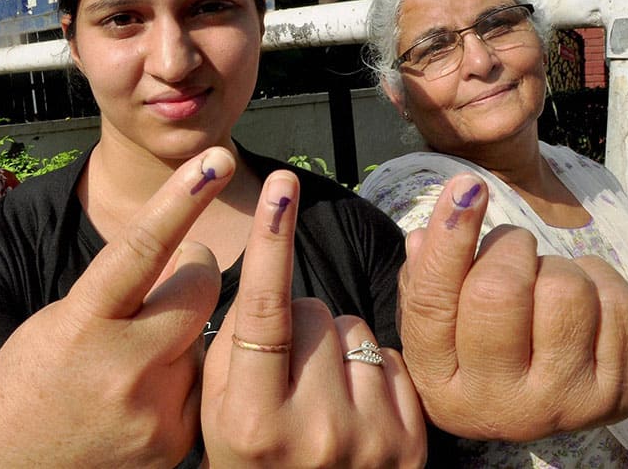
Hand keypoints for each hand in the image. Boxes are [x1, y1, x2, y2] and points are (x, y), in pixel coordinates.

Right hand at [0, 148, 236, 467]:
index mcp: (80, 325)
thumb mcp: (58, 320)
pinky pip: (204, 385)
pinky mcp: (175, 446)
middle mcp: (122, 369)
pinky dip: (186, 377)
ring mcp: (153, 413)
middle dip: (197, 270)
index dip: (181, 199)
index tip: (218, 159)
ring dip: (185, 334)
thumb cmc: (28, 380)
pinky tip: (146, 395)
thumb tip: (194, 262)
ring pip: (207, 337)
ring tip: (137, 361)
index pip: (140, 248)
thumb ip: (121, 291)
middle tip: (179, 273)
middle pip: (202, 288)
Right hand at [202, 171, 426, 466]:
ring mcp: (368, 439)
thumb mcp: (216, 412)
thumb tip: (268, 279)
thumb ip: (231, 346)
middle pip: (313, 311)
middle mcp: (313, 431)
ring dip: (335, 344)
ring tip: (322, 390)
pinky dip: (370, 368)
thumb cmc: (250, 461)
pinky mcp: (410, 443)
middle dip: (298, 323)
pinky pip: (389, 356)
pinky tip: (354, 404)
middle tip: (287, 367)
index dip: (271, 242)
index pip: (264, 312)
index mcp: (252, 420)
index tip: (281, 186)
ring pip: (354, 328)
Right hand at [399, 173, 627, 440]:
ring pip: (564, 289)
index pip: (434, 300)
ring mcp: (566, 402)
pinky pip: (617, 299)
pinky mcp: (620, 392)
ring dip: (552, 267)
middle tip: (508, 251)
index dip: (450, 236)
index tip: (467, 184)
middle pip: (500, 290)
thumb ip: (425, 273)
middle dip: (508, 248)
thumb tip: (438, 222)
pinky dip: (595, 278)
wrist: (529, 412)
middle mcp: (502, 404)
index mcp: (441, 383)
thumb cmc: (470, 353)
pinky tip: (580, 300)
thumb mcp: (432, 324)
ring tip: (541, 284)